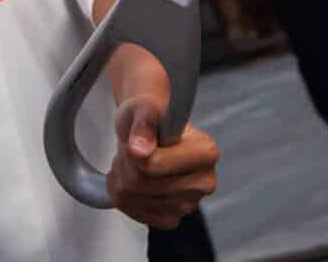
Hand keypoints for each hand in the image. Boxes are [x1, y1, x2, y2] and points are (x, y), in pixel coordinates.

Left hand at [108, 86, 218, 228]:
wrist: (147, 131)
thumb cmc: (150, 117)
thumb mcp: (143, 108)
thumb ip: (143, 123)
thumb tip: (139, 150)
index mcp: (206, 152)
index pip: (153, 165)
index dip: (133, 151)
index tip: (138, 139)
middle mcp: (204, 182)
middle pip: (140, 183)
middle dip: (125, 164)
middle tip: (133, 149)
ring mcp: (189, 204)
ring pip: (133, 198)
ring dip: (121, 178)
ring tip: (133, 163)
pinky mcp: (172, 218)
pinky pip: (135, 213)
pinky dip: (125, 197)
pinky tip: (134, 181)